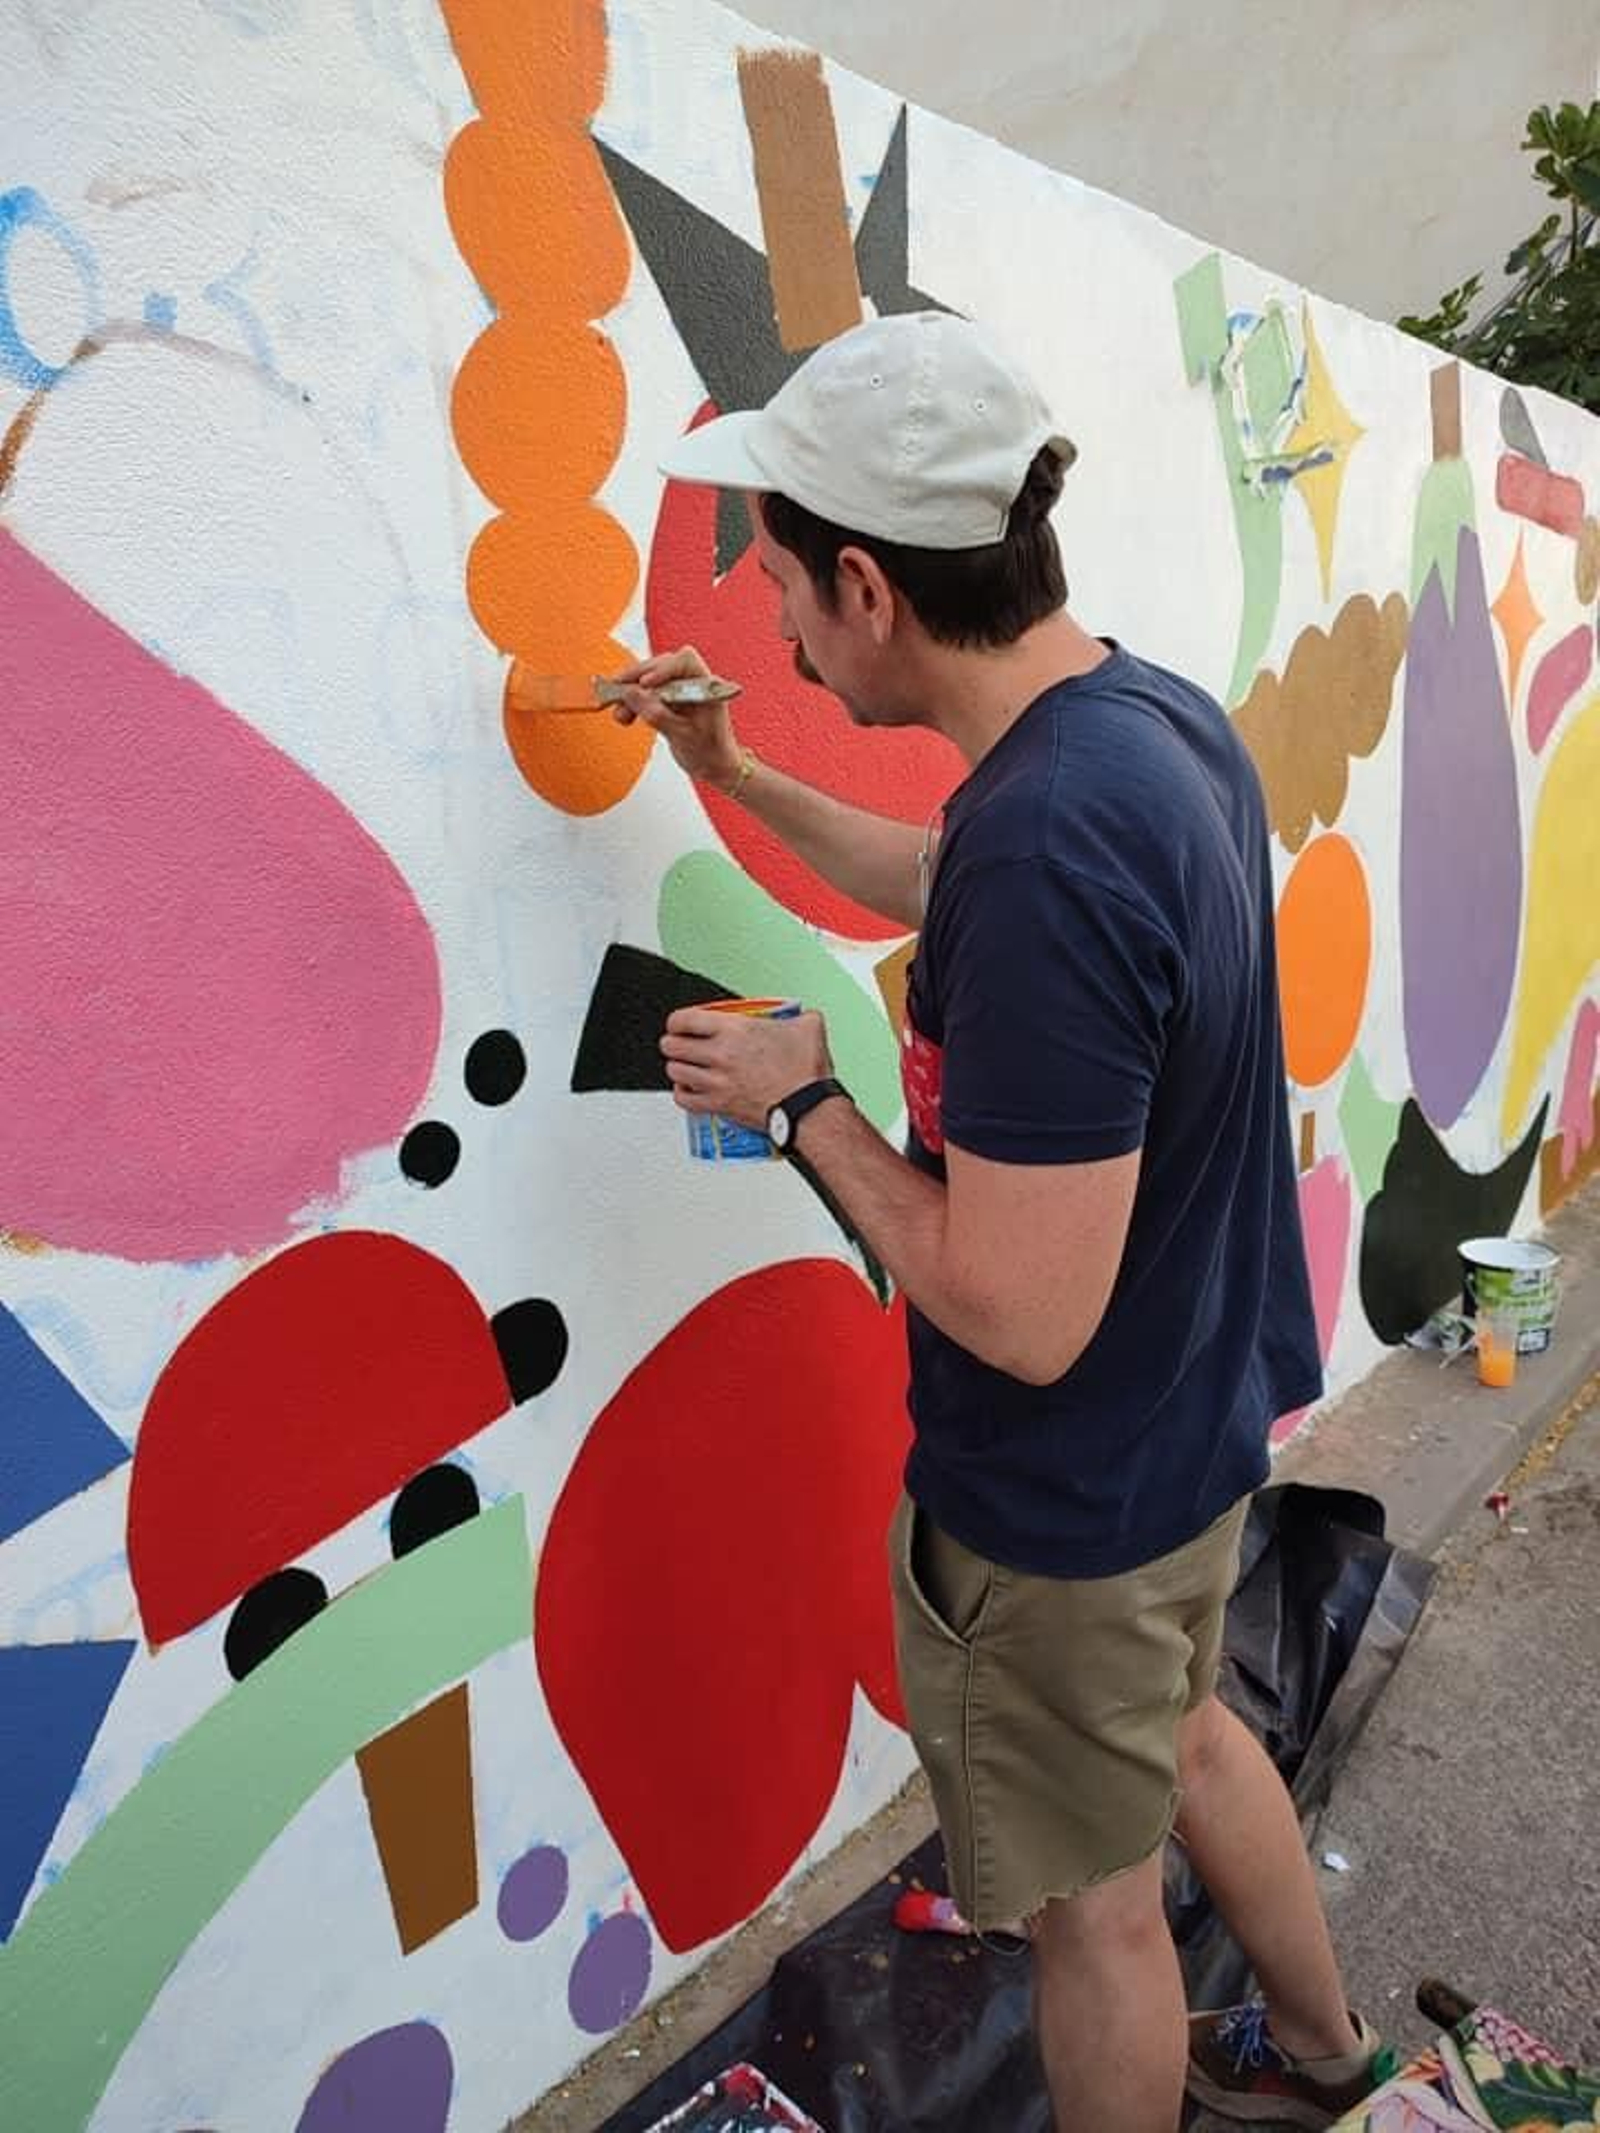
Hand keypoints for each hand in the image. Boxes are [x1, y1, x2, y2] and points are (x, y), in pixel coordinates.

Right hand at [613, 644, 742, 790]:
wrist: (713, 766)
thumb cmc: (709, 751)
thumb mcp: (682, 735)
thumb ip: (657, 714)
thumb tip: (629, 693)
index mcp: (707, 685)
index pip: (684, 661)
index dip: (663, 668)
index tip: (646, 684)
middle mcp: (692, 682)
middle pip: (660, 667)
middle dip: (636, 680)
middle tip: (617, 693)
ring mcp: (678, 689)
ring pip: (648, 679)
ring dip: (629, 693)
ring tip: (619, 715)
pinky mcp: (665, 699)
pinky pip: (644, 693)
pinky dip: (631, 702)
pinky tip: (623, 716)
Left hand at [661, 1007, 831, 1129]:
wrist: (807, 1108)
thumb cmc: (806, 1074)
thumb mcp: (809, 1029)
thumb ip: (800, 1017)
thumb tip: (804, 1019)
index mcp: (735, 1029)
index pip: (684, 1019)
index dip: (677, 1021)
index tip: (680, 1024)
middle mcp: (720, 1053)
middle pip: (673, 1045)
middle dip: (673, 1043)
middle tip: (679, 1044)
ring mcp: (716, 1081)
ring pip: (675, 1071)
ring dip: (677, 1067)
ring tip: (684, 1065)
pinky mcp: (718, 1105)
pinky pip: (684, 1098)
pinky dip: (683, 1092)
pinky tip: (690, 1088)